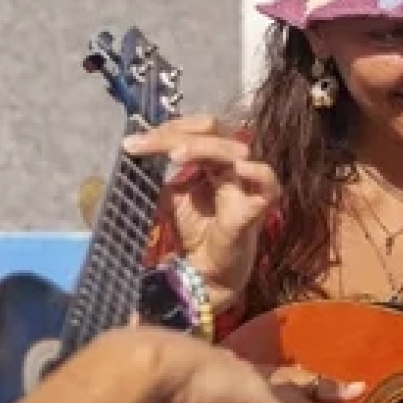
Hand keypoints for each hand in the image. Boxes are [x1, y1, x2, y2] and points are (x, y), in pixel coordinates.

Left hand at [124, 115, 277, 302]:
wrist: (206, 274)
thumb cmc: (196, 233)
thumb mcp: (173, 196)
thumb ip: (165, 173)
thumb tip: (139, 146)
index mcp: (215, 160)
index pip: (198, 129)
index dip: (168, 129)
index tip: (133, 143)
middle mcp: (233, 166)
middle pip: (214, 131)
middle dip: (176, 134)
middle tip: (143, 144)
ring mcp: (247, 186)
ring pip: (235, 150)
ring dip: (202, 147)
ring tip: (174, 155)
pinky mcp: (257, 210)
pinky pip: (269, 185)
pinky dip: (257, 172)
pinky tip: (239, 167)